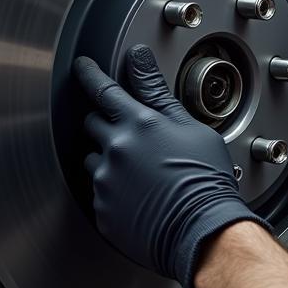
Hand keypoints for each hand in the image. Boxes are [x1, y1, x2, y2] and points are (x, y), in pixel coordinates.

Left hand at [74, 44, 267, 287]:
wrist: (202, 229)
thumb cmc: (205, 178)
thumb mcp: (189, 127)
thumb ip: (157, 92)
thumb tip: (139, 59)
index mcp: (138, 124)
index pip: (102, 89)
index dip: (89, 74)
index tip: (82, 66)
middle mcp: (115, 149)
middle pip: (93, 122)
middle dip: (106, 121)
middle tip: (132, 132)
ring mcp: (106, 180)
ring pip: (94, 157)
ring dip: (109, 156)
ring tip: (141, 170)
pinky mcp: (102, 208)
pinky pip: (99, 190)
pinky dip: (114, 187)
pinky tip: (140, 192)